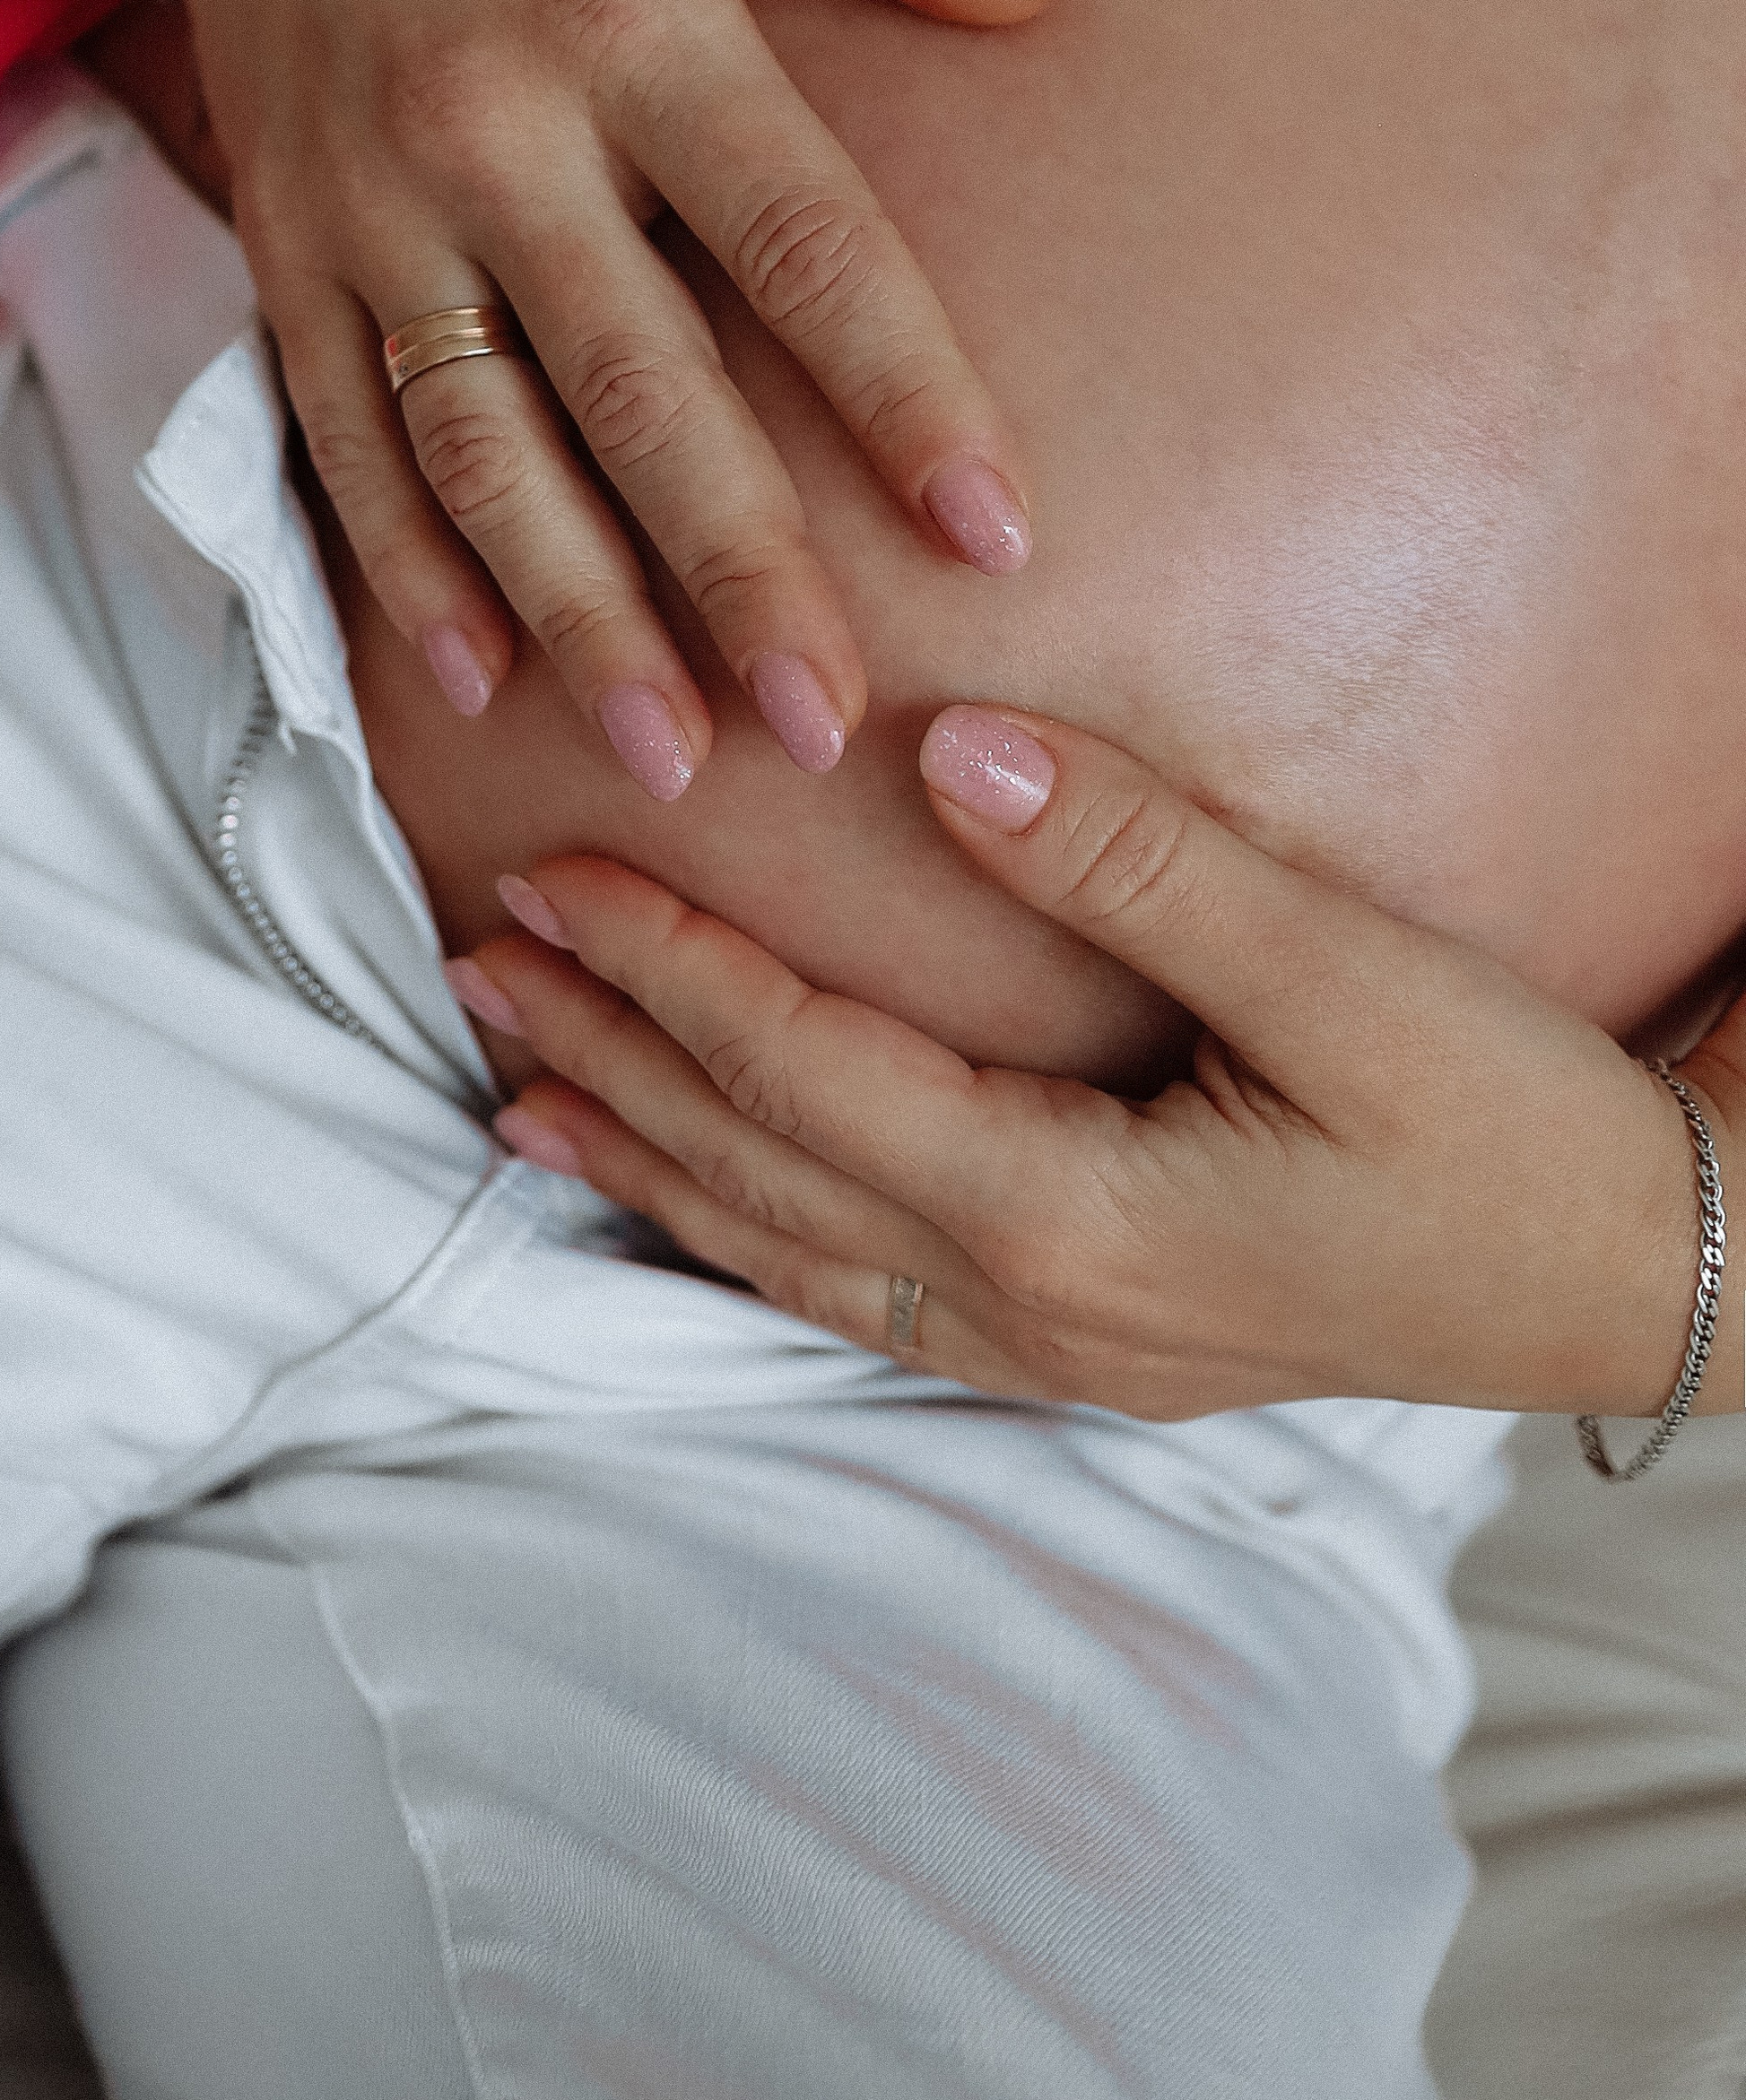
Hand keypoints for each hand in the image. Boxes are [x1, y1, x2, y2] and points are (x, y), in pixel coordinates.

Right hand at [159, 0, 1061, 797]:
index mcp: (631, 23)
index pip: (794, 237)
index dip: (900, 391)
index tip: (995, 537)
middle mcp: (497, 139)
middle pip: (635, 389)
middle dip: (735, 572)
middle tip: (826, 728)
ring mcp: (375, 213)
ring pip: (482, 449)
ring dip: (574, 613)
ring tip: (670, 760)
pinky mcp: (289, 254)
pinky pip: (342, 434)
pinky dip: (401, 564)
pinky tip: (476, 681)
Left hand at [457, 707, 1744, 1417]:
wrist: (1637, 1279)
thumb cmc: (1507, 1132)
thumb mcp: (1344, 978)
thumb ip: (1136, 861)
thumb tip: (947, 750)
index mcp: (1068, 1219)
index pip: (802, 1075)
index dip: (664, 974)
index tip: (546, 877)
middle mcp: (1027, 1307)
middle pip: (757, 1171)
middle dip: (606, 1060)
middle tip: (471, 959)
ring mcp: (1053, 1349)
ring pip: (786, 1253)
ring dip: (645, 1161)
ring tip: (514, 1094)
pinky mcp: (1090, 1343)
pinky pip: (855, 1292)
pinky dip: (743, 1235)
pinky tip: (697, 1206)